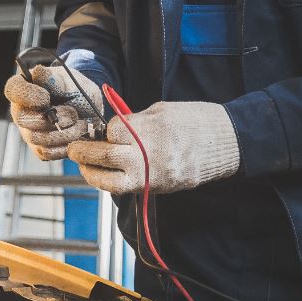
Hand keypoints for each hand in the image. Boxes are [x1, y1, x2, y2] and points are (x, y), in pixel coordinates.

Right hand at [4, 66, 103, 159]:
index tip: (46, 97)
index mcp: (25, 88)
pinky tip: (76, 135)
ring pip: (37, 138)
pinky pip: (47, 152)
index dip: (27, 95)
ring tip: (80, 123)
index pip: (13, 89)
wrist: (90, 110)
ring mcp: (29, 131)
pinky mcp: (40, 148)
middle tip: (73, 113)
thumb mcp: (69, 81)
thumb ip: (54, 80)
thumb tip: (38, 72)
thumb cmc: (76, 90)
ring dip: (64, 132)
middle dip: (53, 118)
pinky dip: (65, 145)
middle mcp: (22, 111)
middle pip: (23, 119)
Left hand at [67, 101, 240, 193]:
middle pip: (105, 157)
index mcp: (150, 130)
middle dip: (84, 154)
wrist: (228, 143)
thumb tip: (111, 128)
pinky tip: (107, 176)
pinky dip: (113, 183)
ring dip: (93, 176)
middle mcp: (150, 156)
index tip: (103, 129)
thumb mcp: (163, 110)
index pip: (112, 132)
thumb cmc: (196, 120)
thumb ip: (135, 120)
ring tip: (84, 167)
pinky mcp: (159, 189)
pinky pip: (129, 189)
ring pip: (112, 183)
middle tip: (73, 150)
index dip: (104, 130)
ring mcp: (155, 176)